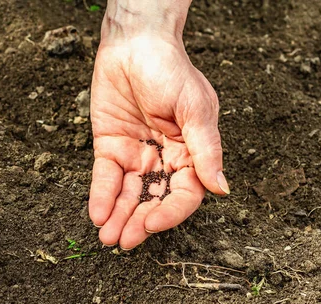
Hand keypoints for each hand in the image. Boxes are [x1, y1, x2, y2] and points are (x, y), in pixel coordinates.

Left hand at [89, 36, 228, 249]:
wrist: (134, 44)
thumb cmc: (171, 69)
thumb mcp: (196, 108)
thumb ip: (206, 150)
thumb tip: (222, 189)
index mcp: (191, 153)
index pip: (184, 194)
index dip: (169, 212)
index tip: (152, 225)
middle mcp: (163, 159)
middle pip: (153, 200)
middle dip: (138, 222)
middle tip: (124, 242)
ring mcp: (136, 155)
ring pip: (128, 194)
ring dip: (118, 217)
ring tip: (107, 238)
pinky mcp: (110, 148)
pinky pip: (105, 177)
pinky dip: (101, 195)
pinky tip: (97, 213)